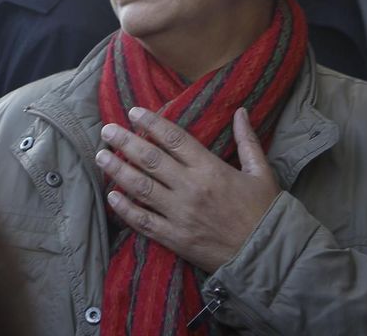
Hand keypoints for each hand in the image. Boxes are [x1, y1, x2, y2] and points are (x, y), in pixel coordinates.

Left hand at [95, 107, 280, 272]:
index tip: (133, 112)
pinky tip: (111, 196)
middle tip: (107, 130)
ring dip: (118, 170)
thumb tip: (240, 110)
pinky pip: (143, 221)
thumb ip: (248, 139)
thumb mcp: (261, 170)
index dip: (152, 123)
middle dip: (125, 142)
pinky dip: (125, 209)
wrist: (266, 256)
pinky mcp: (174, 238)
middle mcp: (190, 188)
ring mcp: (179, 215)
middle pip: (151, 160)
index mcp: (210, 168)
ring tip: (101, 156)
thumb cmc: (265, 210)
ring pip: (141, 188)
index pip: (174, 139)